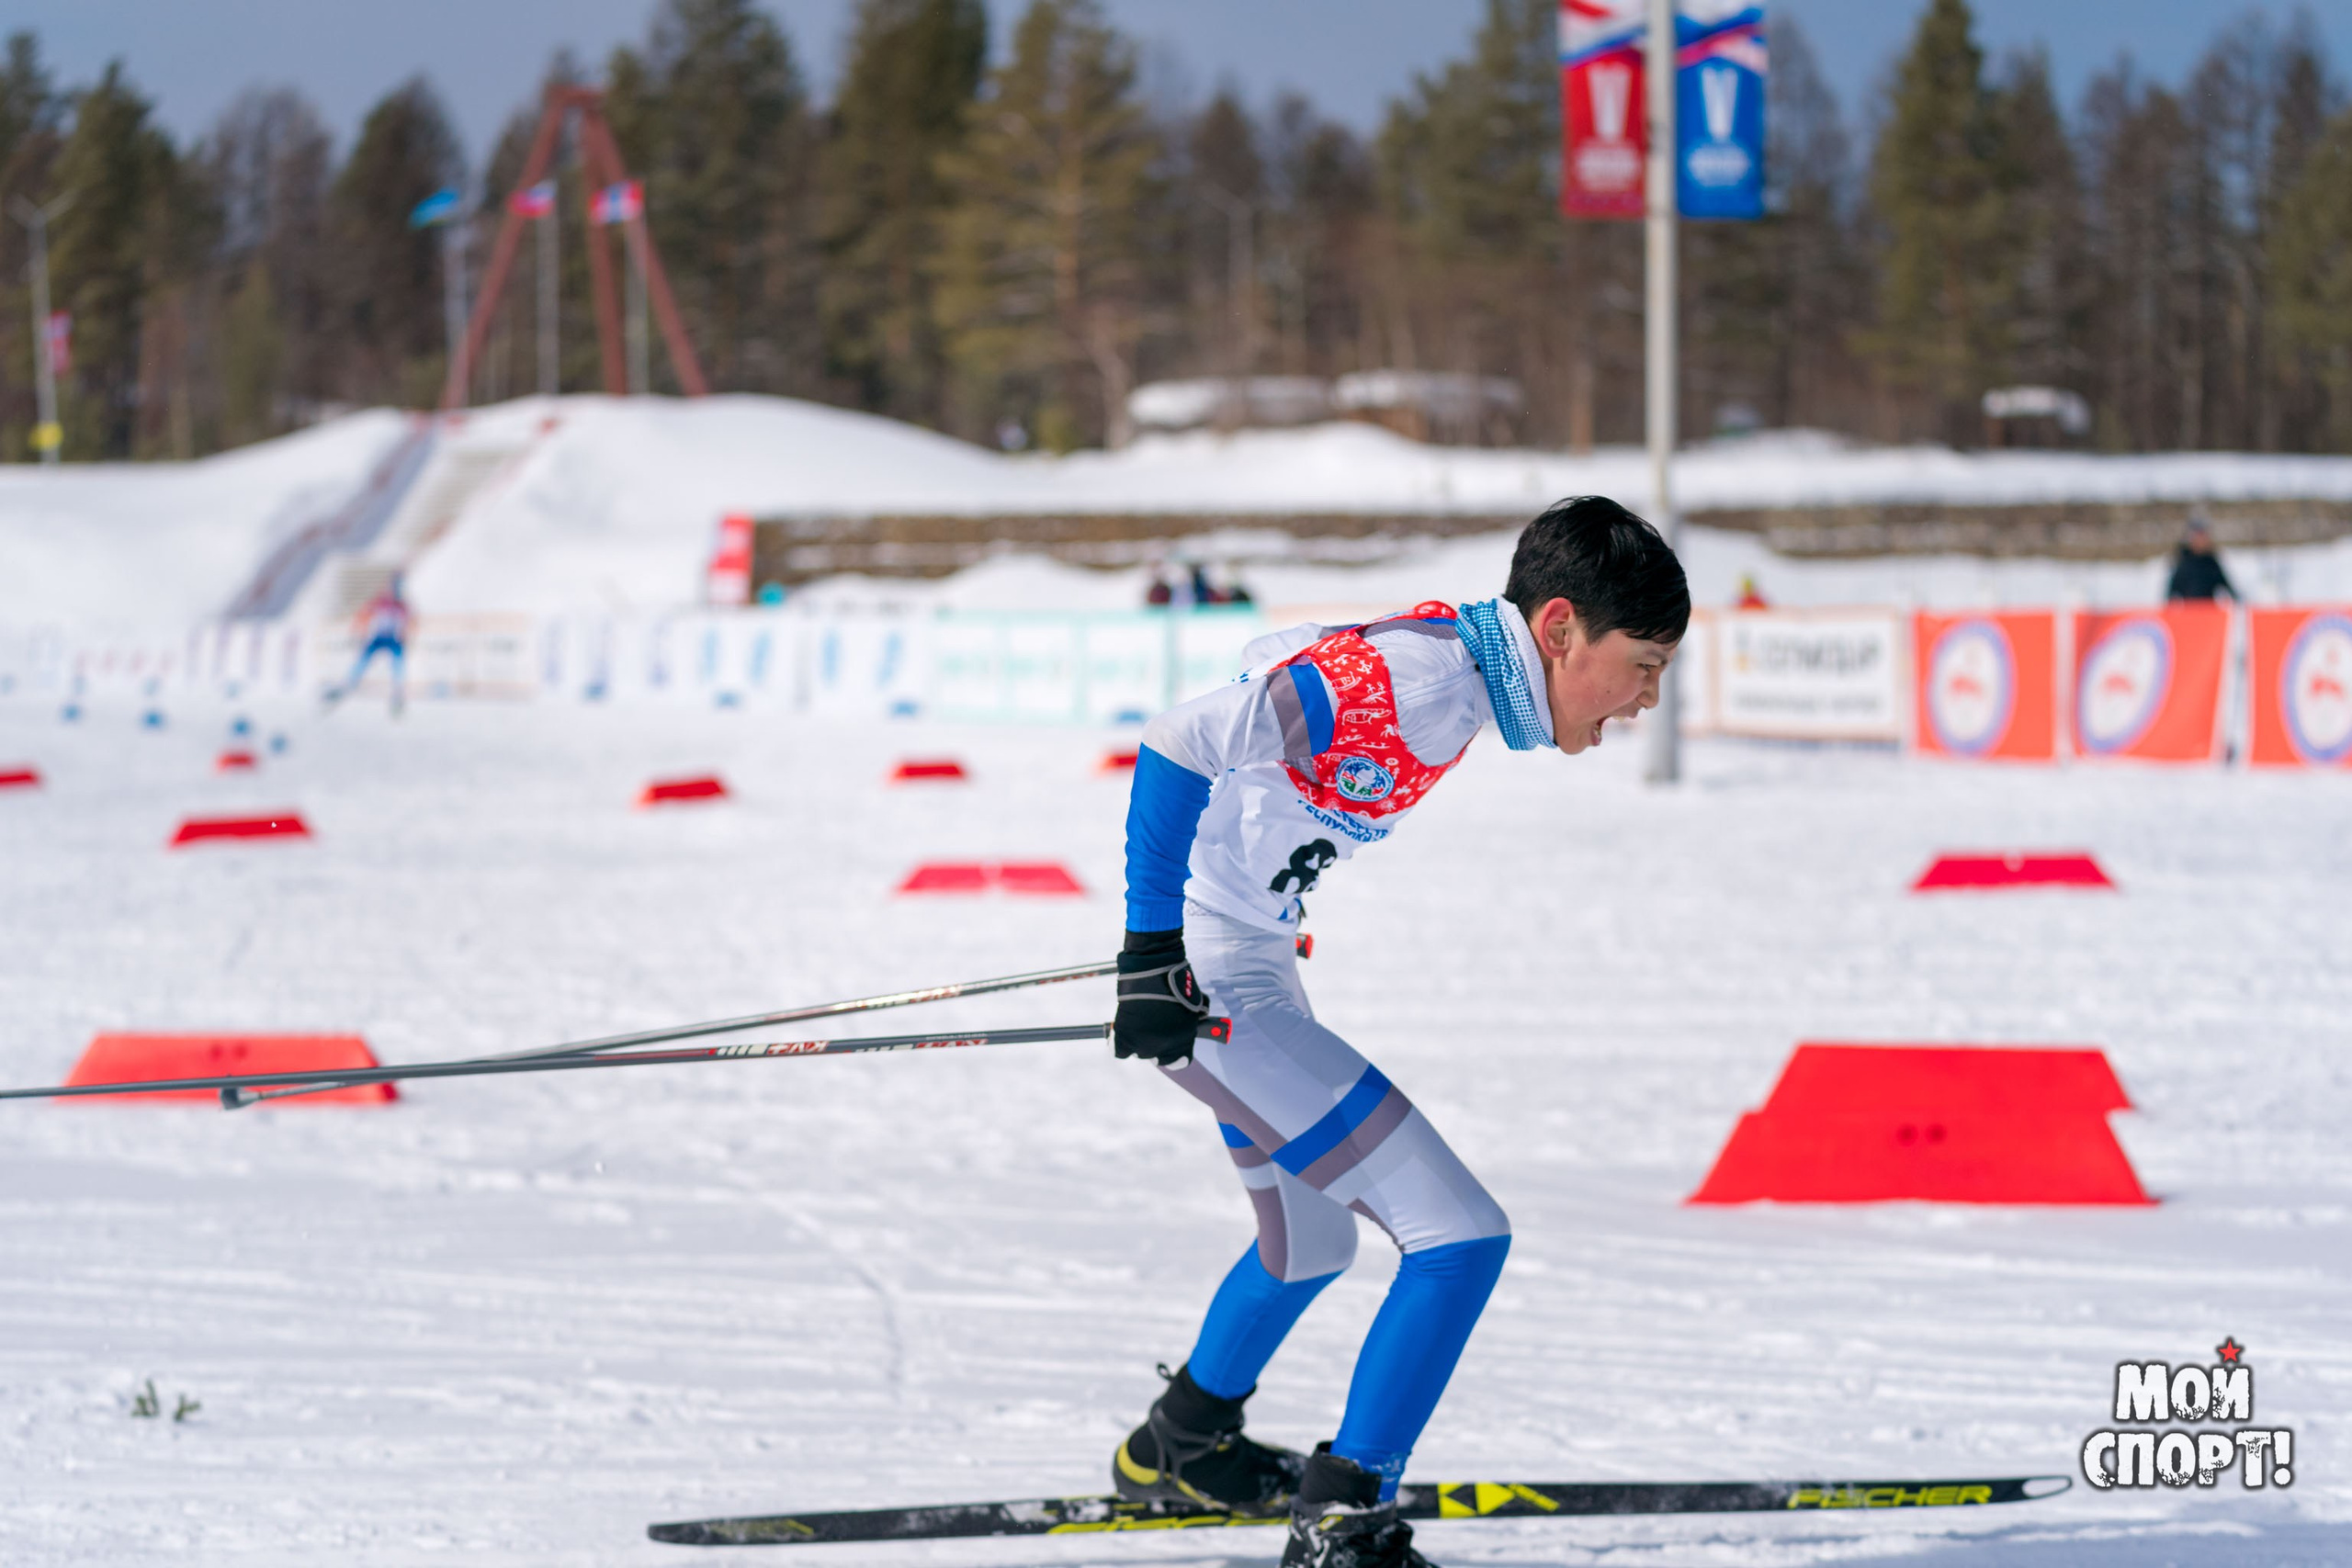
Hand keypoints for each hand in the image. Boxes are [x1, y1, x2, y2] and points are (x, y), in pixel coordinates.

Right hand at [1114, 931, 1210, 1065]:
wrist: (1155, 970)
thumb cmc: (1176, 983)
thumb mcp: (1192, 1008)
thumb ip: (1189, 1025)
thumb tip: (1189, 1026)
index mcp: (1183, 1041)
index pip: (1179, 1061)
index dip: (1175, 1055)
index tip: (1172, 1047)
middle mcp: (1162, 1047)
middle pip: (1157, 1057)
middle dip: (1156, 1044)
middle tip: (1154, 1027)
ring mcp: (1142, 1043)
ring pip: (1139, 1052)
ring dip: (1139, 1040)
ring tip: (1141, 1022)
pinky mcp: (1124, 1036)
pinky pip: (1118, 1050)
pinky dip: (1119, 1043)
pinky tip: (1123, 1033)